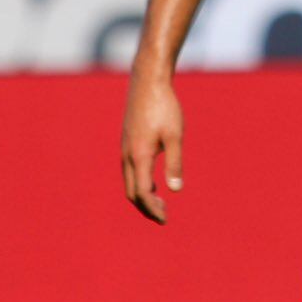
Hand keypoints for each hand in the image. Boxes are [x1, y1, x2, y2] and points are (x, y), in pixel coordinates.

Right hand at [121, 76, 183, 223]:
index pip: (143, 193)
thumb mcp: (174, 135)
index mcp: (139, 156)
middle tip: (163, 217)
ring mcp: (125, 148)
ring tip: (160, 204)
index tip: (165, 219)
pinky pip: (130, 171)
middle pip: (132, 192)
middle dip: (146, 208)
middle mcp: (128, 155)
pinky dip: (140, 183)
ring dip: (143, 196)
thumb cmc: (165, 107)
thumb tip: (175, 190)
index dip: (153, 209)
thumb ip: (174, 163)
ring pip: (129, 182)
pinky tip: (155, 183)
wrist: (147, 82)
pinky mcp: (127, 142)